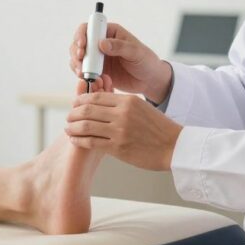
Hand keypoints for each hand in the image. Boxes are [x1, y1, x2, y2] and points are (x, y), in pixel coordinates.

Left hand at [64, 90, 181, 170]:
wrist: (175, 147)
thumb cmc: (159, 129)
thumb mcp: (141, 107)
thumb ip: (122, 105)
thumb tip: (100, 105)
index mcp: (127, 101)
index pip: (96, 96)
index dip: (81, 100)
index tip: (75, 104)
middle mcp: (122, 114)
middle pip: (87, 109)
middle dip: (73, 113)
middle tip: (69, 117)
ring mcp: (119, 131)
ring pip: (86, 125)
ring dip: (73, 127)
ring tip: (69, 129)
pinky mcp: (118, 148)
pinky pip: (91, 142)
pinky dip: (79, 140)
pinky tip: (75, 140)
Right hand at [68, 22, 171, 101]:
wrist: (149, 80)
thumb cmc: (146, 61)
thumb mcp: (136, 52)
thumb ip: (119, 46)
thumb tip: (102, 43)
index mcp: (110, 32)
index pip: (89, 28)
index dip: (82, 35)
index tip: (82, 46)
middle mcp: (100, 43)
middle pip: (79, 42)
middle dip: (76, 52)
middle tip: (80, 62)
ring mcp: (97, 57)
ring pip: (78, 57)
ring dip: (77, 64)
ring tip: (83, 73)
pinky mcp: (96, 70)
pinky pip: (83, 70)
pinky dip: (82, 74)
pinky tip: (88, 79)